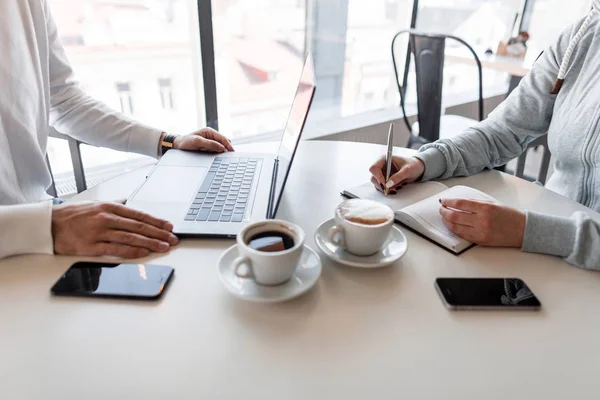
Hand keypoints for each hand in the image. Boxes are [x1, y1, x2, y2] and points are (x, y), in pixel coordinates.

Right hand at [52, 201, 178, 257]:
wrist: (48, 225)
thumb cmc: (72, 215)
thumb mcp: (94, 204)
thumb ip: (113, 204)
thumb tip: (126, 201)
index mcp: (109, 207)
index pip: (139, 214)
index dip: (156, 221)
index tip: (169, 226)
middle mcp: (107, 218)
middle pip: (138, 226)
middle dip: (159, 233)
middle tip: (172, 239)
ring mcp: (99, 232)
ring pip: (130, 237)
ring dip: (150, 243)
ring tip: (163, 247)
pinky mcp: (91, 246)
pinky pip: (115, 249)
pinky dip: (131, 251)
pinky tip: (143, 253)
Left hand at [173, 127, 233, 152]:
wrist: (177, 145)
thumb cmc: (185, 142)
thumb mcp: (197, 142)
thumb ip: (210, 144)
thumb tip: (222, 148)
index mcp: (209, 131)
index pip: (223, 138)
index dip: (228, 145)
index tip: (232, 151)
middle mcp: (211, 136)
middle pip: (223, 142)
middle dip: (227, 148)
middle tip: (230, 156)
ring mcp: (210, 141)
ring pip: (221, 147)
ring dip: (223, 151)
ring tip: (225, 157)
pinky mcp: (208, 147)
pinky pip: (216, 150)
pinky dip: (218, 153)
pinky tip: (218, 157)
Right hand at [369, 155, 424, 194]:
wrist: (418, 168)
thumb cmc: (413, 165)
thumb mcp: (407, 170)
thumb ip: (398, 177)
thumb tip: (388, 184)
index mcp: (385, 159)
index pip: (374, 168)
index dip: (378, 177)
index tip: (384, 184)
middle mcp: (382, 165)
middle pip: (373, 177)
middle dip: (381, 185)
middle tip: (388, 190)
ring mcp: (383, 173)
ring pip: (377, 183)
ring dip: (384, 188)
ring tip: (395, 188)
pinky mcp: (386, 179)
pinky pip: (382, 186)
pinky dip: (387, 189)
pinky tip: (395, 188)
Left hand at [439, 198, 525, 247]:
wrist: (523, 230)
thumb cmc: (510, 216)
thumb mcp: (493, 204)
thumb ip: (475, 203)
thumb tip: (458, 202)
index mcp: (486, 208)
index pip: (460, 203)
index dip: (449, 201)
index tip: (443, 200)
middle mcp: (482, 220)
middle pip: (455, 215)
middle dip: (444, 211)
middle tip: (441, 209)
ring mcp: (481, 232)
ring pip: (456, 227)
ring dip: (447, 221)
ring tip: (445, 217)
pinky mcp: (481, 241)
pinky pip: (462, 235)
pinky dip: (455, 230)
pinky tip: (452, 225)